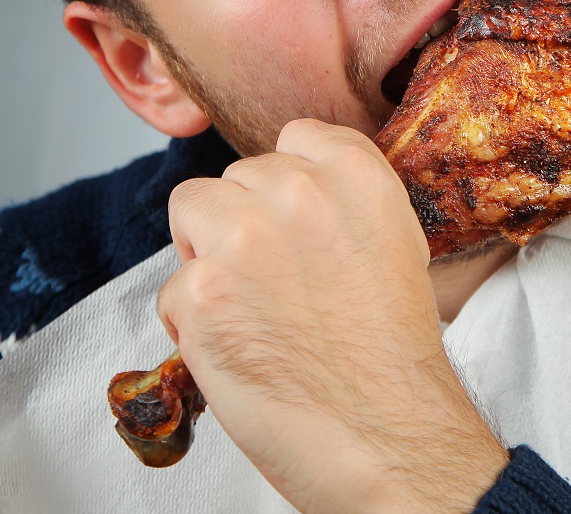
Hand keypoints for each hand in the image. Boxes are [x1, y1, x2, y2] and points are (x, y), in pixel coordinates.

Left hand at [157, 118, 508, 512]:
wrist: (384, 433)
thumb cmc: (393, 353)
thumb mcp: (396, 244)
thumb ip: (344, 200)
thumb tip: (293, 188)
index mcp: (355, 175)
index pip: (297, 136)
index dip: (287, 183)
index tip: (292, 218)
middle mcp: (298, 191)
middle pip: (238, 176)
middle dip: (245, 221)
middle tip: (274, 281)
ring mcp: (243, 238)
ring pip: (191, 209)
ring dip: (207, 253)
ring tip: (246, 305)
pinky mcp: (200, 292)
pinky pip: (174, 288)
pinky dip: (194, 322)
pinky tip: (239, 349)